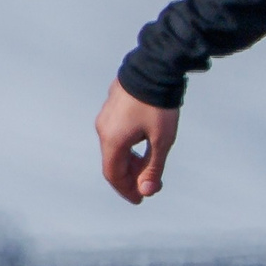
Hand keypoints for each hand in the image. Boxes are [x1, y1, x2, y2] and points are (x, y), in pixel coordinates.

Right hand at [96, 79, 177, 203]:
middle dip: (131, 176)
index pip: (114, 175)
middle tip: (151, 184)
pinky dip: (128, 146)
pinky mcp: (112, 106)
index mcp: (112, 139)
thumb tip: (147, 191)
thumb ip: (153, 168)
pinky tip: (143, 145)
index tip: (141, 199)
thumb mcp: (162, 140)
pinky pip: (116, 134)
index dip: (126, 190)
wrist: (155, 66)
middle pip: (113, 162)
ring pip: (115, 148)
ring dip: (131, 161)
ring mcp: (106, 116)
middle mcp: (103, 128)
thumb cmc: (159, 105)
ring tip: (150, 165)